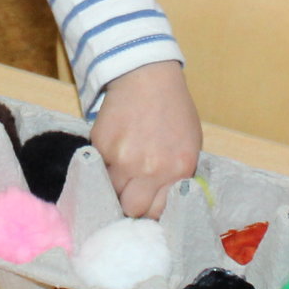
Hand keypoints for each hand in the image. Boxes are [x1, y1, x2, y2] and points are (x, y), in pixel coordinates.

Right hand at [90, 61, 202, 216]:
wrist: (147, 77)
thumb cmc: (173, 110)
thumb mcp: (190, 145)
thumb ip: (177, 176)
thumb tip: (162, 202)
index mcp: (177, 169)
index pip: (156, 211)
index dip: (150, 208)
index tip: (148, 201)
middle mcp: (149, 169)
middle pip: (131, 208)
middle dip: (131, 201)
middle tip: (132, 188)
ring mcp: (122, 158)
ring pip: (110, 191)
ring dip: (115, 183)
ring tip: (122, 166)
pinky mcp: (100, 146)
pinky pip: (98, 168)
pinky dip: (104, 162)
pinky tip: (115, 146)